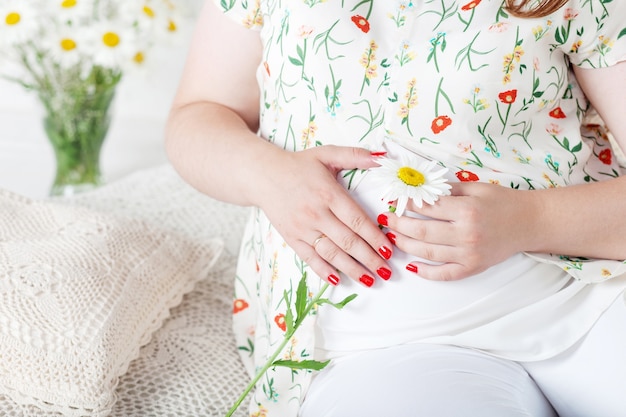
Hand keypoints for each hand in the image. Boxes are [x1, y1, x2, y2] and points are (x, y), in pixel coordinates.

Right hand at [253, 145, 393, 286]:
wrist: (262, 175)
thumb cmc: (298, 165)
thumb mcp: (327, 154)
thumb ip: (355, 155)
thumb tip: (383, 157)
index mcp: (328, 194)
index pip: (356, 221)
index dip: (375, 238)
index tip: (389, 250)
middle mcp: (316, 214)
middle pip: (347, 241)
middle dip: (369, 259)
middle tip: (386, 271)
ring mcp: (303, 228)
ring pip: (331, 253)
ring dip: (352, 269)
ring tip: (369, 280)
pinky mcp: (291, 238)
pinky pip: (309, 258)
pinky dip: (323, 271)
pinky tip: (337, 280)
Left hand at [381, 182, 533, 280]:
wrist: (531, 222)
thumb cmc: (503, 202)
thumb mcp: (476, 187)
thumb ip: (448, 189)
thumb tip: (419, 190)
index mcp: (466, 210)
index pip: (427, 208)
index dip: (407, 204)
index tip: (395, 200)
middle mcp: (466, 234)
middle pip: (421, 231)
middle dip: (399, 224)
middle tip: (386, 219)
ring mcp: (469, 254)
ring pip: (427, 253)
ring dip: (405, 245)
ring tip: (393, 237)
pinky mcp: (473, 268)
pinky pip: (444, 274)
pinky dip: (426, 272)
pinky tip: (412, 265)